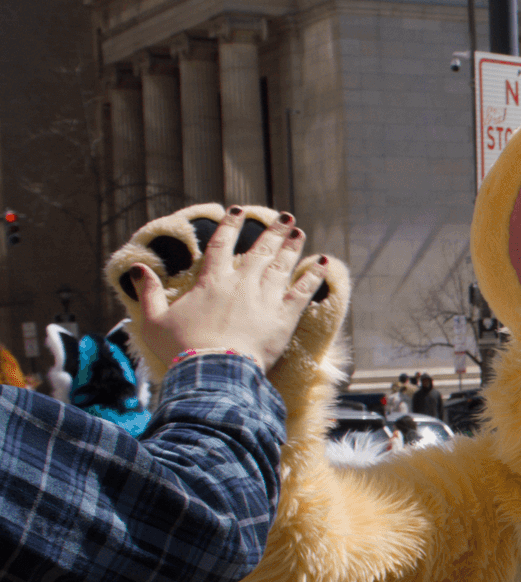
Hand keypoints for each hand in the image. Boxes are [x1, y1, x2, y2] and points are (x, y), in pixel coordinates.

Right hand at [126, 207, 326, 372]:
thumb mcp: (154, 321)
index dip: (230, 226)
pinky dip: (314, 276)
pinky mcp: (283, 317)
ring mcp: (264, 299)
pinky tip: (322, 263)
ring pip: (282, 266)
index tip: (238, 211)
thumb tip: (136, 269)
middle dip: (272, 231)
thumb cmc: (181, 349)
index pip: (221, 245)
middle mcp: (240, 284)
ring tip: (299, 232)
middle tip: (285, 217)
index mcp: (211, 282)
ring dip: (292, 247)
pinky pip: (303, 291)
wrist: (213, 371)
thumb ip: (147, 293)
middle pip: (260, 251)